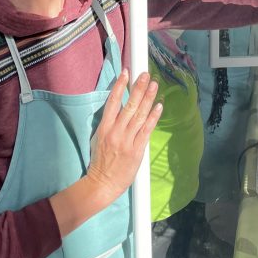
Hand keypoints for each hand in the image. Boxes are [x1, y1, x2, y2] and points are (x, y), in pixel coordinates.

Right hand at [85, 70, 161, 206]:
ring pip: (140, 115)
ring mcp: (127, 141)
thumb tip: (119, 108)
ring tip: (154, 85)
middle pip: (130, 106)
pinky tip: (159, 106)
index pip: (113, 102)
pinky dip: (153, 117)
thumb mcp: (98, 138)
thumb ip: (109, 124)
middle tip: (145, 74)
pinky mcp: (137, 150)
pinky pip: (147, 130)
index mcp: (104, 128)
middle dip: (138, 88)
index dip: (119, 86)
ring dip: (148, 98)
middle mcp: (116, 132)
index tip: (126, 73)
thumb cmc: (100, 161)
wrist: (102, 184)